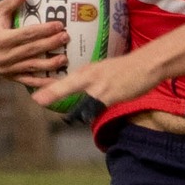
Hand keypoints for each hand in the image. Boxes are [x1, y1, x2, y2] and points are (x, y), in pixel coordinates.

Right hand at [0, 0, 67, 87]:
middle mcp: (4, 56)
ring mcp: (7, 69)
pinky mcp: (10, 77)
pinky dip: (42, 83)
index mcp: (0, 39)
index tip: (59, 25)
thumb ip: (10, 3)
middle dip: (50, 44)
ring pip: (32, 66)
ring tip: (65, 58)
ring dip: (50, 64)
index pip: (26, 34)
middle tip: (66, 37)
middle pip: (32, 50)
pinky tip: (56, 81)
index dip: (44, 30)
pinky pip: (29, 81)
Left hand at [31, 48, 162, 111]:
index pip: (65, 79)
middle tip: (37, 100)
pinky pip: (96, 109)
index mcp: (88, 70)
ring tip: (65, 118)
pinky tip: (85, 119)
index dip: (50, 86)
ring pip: (80, 103)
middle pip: (66, 87)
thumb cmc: (128, 68)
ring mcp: (99, 87)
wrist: (147, 65)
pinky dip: (90, 115)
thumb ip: (93, 80)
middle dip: (52, 93)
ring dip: (72, 113)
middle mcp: (90, 77)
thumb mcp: (105, 70)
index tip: (37, 93)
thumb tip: (84, 90)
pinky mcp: (110, 96)